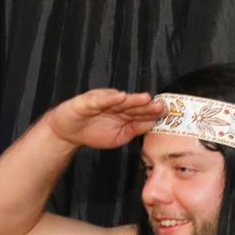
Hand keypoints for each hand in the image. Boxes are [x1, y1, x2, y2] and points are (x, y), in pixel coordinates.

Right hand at [46, 89, 163, 149]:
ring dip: (133, 99)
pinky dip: (110, 99)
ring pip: (120, 101)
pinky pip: (100, 100)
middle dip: (147, 105)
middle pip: (133, 105)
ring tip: (146, 99)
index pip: (140, 112)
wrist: (68, 132)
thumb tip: (152, 124)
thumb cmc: (93, 132)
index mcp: (124, 113)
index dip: (152, 112)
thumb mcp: (118, 136)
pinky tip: (120, 97)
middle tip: (161, 105)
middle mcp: (115, 105)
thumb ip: (134, 129)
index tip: (167, 112)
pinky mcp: (88, 102)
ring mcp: (102, 102)